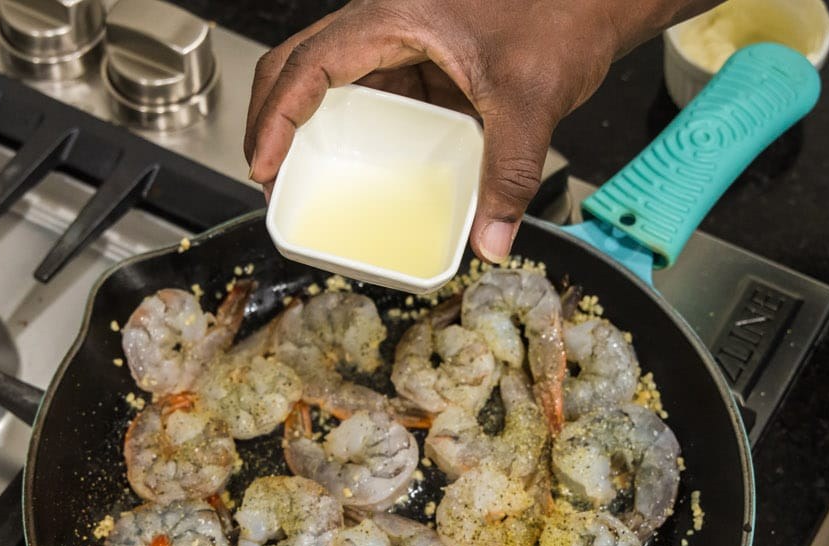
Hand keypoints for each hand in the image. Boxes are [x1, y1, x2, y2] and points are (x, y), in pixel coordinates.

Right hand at [245, 0, 714, 261]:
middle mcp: (386, 24)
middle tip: (269, 182)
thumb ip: (510, 175)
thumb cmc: (563, 12)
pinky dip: (354, 131)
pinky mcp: (422, 61)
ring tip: (300, 183)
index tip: (264, 166)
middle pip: (298, 68)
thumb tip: (492, 240)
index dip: (275, 117)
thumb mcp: (531, 101)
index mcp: (393, 16)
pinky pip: (372, 96)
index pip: (307, 64)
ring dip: (308, 128)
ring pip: (330, 82)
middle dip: (272, 123)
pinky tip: (362, 170)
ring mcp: (401, 42)